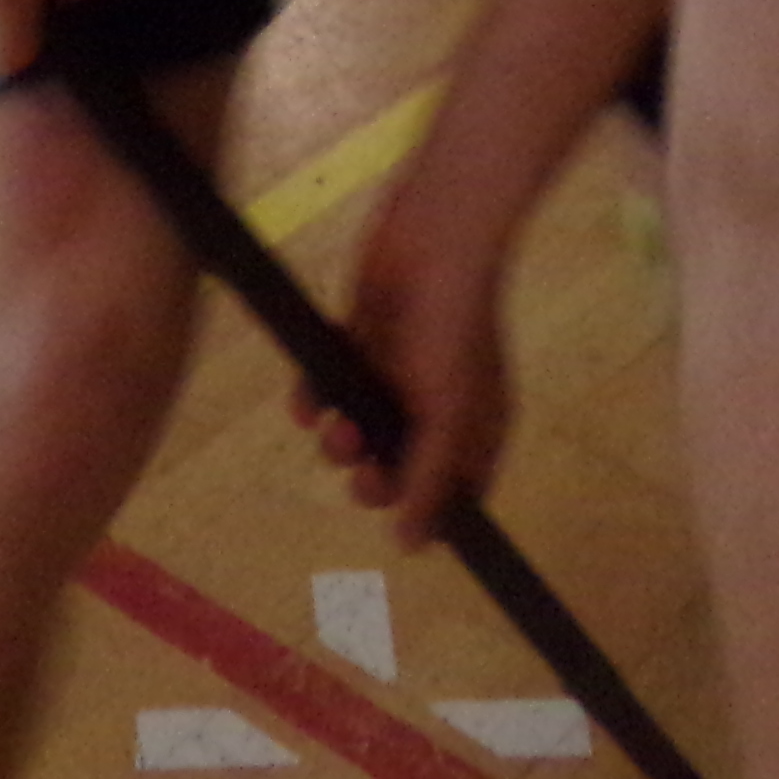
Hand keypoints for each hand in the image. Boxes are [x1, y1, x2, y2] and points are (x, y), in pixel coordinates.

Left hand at [315, 185, 512, 544]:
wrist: (431, 233)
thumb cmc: (453, 325)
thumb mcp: (449, 413)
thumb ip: (430, 480)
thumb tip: (410, 545)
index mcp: (473, 425)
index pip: (454, 491)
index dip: (427, 513)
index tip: (400, 527)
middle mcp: (433, 405)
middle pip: (397, 469)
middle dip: (375, 479)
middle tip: (363, 475)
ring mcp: (392, 373)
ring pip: (356, 432)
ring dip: (340, 443)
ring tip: (336, 430)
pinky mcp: (357, 342)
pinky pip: (326, 388)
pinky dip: (312, 399)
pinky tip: (305, 402)